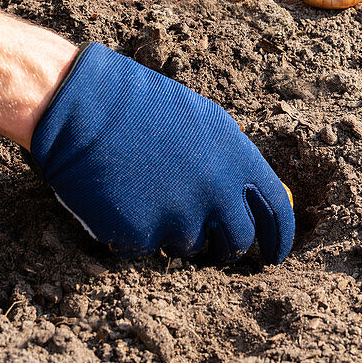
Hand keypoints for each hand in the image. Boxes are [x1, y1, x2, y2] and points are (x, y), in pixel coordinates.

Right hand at [30, 43, 294, 262]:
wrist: (83, 106)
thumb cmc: (142, 107)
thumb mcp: (203, 122)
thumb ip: (233, 161)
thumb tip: (253, 199)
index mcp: (238, 160)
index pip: (275, 212)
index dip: (278, 238)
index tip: (274, 255)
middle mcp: (217, 192)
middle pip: (236, 241)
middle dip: (226, 245)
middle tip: (212, 241)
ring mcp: (180, 217)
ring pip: (189, 245)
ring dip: (173, 229)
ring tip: (146, 188)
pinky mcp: (143, 236)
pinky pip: (147, 246)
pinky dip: (135, 230)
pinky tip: (119, 196)